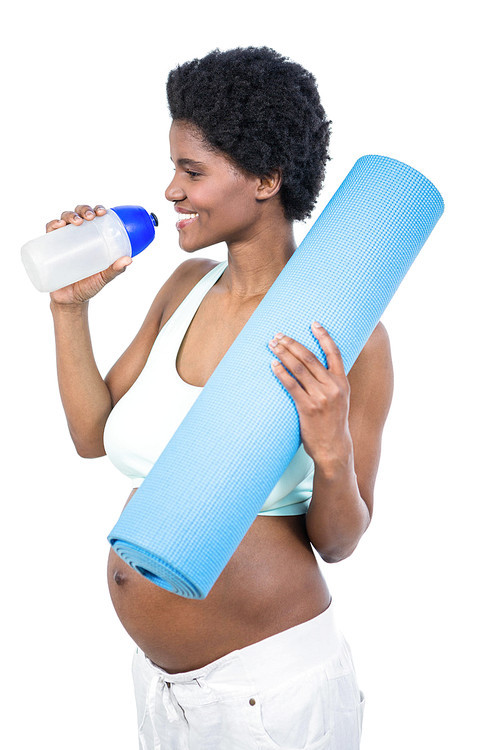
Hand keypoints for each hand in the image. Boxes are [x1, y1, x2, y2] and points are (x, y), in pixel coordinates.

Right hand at [47, 204, 132, 304]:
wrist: (70, 300)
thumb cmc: (89, 285)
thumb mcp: (104, 277)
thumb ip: (115, 270)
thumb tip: (128, 260)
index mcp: (92, 238)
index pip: (95, 218)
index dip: (98, 210)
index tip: (103, 212)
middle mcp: (77, 236)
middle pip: (79, 214)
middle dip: (84, 210)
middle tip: (90, 217)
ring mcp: (63, 240)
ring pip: (64, 218)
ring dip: (70, 214)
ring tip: (77, 222)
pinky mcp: (50, 247)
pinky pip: (49, 231)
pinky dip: (52, 224)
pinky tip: (58, 226)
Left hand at [268, 321, 352, 467]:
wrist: (334, 448)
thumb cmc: (333, 422)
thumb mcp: (340, 399)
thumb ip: (331, 382)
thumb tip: (313, 366)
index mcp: (342, 382)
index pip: (334, 352)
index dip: (324, 336)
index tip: (313, 323)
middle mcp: (333, 387)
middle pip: (310, 357)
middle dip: (292, 343)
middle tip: (278, 335)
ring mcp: (320, 397)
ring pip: (298, 368)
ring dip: (283, 354)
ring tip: (273, 345)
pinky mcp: (307, 408)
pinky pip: (291, 385)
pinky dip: (281, 373)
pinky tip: (273, 365)